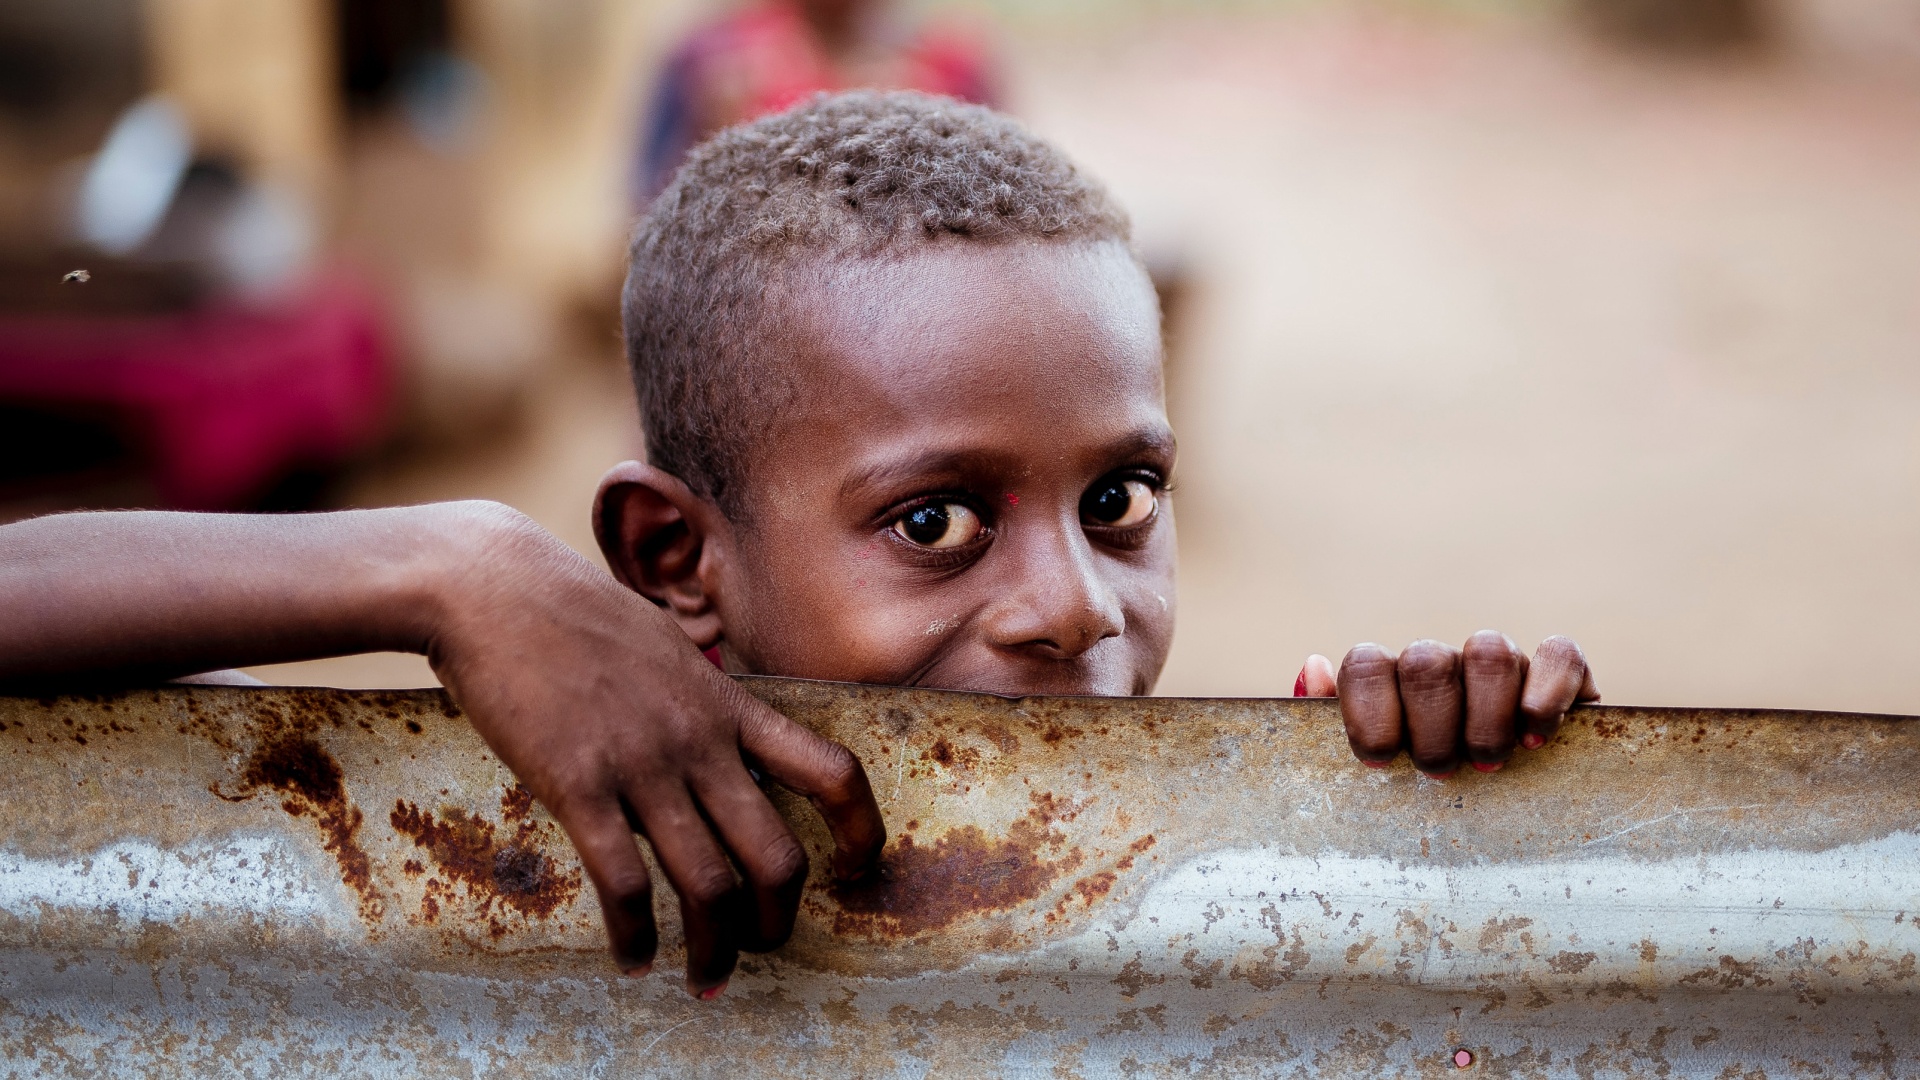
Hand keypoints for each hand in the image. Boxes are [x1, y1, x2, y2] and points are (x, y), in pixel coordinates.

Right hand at [429, 510, 884, 996]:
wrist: (494, 588)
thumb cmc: (573, 612)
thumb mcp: (667, 646)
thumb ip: (699, 697)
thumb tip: (717, 729)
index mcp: (728, 705)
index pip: (829, 770)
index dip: (859, 828)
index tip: (858, 864)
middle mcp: (699, 741)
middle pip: (776, 853)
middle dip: (781, 918)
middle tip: (767, 946)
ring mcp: (642, 765)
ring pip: (708, 884)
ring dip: (714, 948)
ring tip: (706, 978)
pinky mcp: (578, 784)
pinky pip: (623, 883)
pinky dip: (634, 937)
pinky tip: (634, 959)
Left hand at [1295, 632, 1598, 775]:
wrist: (1511, 825)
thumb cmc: (1420, 801)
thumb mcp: (1370, 777)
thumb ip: (1327, 726)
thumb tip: (1312, 667)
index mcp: (1390, 681)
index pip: (1366, 663)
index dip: (1369, 712)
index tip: (1380, 763)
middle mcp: (1444, 663)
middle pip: (1427, 662)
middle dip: (1431, 729)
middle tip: (1440, 773)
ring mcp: (1501, 662)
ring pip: (1489, 651)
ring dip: (1486, 718)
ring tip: (1488, 764)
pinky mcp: (1561, 672)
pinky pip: (1558, 654)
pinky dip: (1546, 695)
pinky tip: (1535, 740)